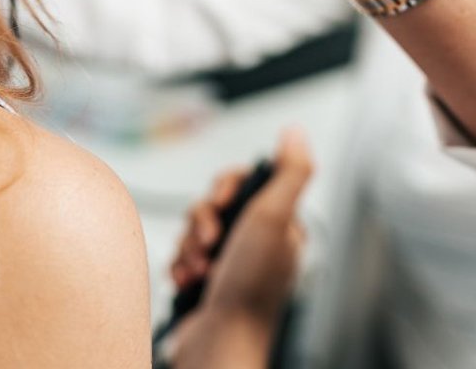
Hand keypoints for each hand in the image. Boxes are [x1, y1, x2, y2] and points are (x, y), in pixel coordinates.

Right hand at [172, 129, 312, 344]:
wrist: (221, 344)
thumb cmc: (249, 290)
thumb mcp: (275, 218)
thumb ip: (289, 171)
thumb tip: (294, 132)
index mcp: (278, 225)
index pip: (244, 181)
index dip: (223, 188)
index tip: (220, 203)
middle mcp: (255, 242)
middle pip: (212, 204)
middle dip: (201, 223)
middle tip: (210, 246)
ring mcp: (229, 264)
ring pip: (193, 230)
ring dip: (188, 248)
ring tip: (200, 271)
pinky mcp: (207, 281)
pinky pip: (182, 257)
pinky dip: (181, 267)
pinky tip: (189, 282)